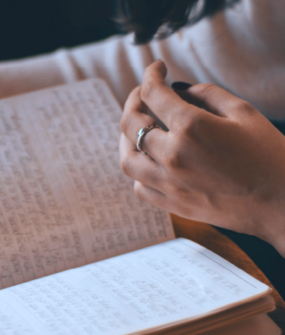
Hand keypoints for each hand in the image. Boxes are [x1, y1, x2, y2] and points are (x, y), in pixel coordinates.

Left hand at [119, 60, 284, 255]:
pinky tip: (149, 161)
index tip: (157, 69)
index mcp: (191, 128)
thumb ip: (206, 94)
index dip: (151, 74)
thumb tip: (178, 90)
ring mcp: (169, 183)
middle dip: (133, 101)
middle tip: (142, 94)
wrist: (283, 202)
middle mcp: (172, 156)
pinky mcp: (173, 204)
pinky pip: (139, 187)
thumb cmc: (269, 154)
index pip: (154, 92)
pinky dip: (138, 171)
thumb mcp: (243, 112)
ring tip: (136, 127)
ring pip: (127, 159)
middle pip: (131, 123)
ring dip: (125, 138)